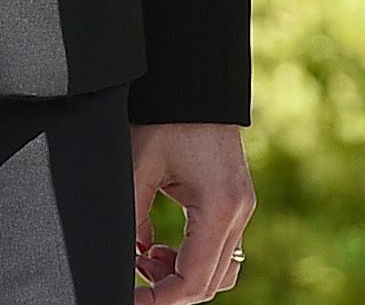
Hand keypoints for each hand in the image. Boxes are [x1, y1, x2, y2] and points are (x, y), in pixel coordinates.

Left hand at [132, 122, 252, 299]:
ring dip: (183, 277)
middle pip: (209, 284)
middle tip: (131, 275)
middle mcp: (239, 212)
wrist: (197, 81)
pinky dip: (192, 258)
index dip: (158, 300)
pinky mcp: (236, 202)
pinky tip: (159, 244)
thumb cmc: (167, 117)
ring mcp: (242, 208)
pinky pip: (220, 250)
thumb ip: (130, 219)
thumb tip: (122, 262)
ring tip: (146, 257)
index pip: (192, 281)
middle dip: (168, 291)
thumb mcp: (139, 167)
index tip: (128, 298)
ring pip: (220, 271)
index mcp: (219, 207)